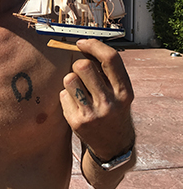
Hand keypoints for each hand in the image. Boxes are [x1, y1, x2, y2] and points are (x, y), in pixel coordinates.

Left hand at [60, 39, 134, 160]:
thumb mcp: (120, 92)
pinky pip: (62, 95)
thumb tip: (83, 44)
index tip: (82, 43)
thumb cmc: (114, 110)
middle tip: (80, 72)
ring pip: (69, 79)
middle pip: (84, 66)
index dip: (93, 45)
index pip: (110, 58)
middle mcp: (111, 103)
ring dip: (71, 79)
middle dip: (78, 64)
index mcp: (125, 91)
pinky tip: (76, 105)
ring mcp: (93, 114)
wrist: (113, 146)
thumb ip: (107, 71)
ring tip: (78, 89)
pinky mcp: (77, 122)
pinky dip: (66, 96)